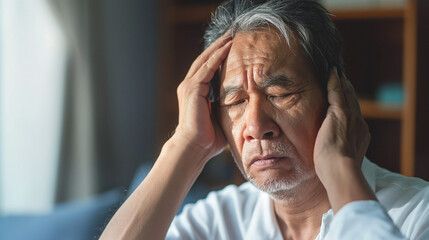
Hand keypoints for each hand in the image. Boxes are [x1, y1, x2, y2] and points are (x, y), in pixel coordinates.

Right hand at [173, 32, 231, 161]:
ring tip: (231, 35)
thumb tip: (241, 107)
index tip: (232, 46)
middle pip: (205, 59)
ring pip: (205, 60)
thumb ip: (225, 108)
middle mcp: (189, 86)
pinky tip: (228, 47)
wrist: (194, 148)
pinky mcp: (192, 89)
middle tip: (232, 34)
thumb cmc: (208, 139)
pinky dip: (217, 56)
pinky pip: (207, 68)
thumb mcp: (219, 119)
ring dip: (219, 46)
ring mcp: (189, 86)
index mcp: (195, 92)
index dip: (219, 56)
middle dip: (218, 46)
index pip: (207, 68)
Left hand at [314, 69, 369, 177]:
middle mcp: (359, 123)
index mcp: (360, 134)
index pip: (354, 114)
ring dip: (341, 82)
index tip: (346, 95)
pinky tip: (331, 72)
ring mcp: (351, 117)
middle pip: (353, 101)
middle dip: (347, 89)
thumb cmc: (335, 172)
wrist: (339, 171)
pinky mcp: (340, 113)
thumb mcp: (340, 159)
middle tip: (342, 77)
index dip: (350, 103)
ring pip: (346, 94)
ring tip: (336, 72)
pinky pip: (336, 92)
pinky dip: (334, 81)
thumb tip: (330, 154)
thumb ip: (338, 151)